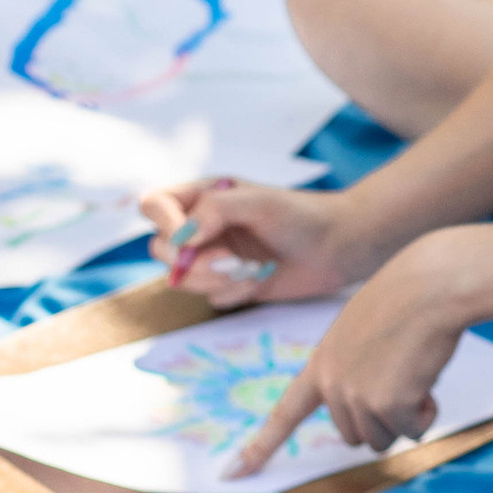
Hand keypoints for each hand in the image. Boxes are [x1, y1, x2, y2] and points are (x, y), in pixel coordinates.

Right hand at [142, 175, 381, 309]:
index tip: (189, 239)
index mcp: (203, 196)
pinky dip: (232, 293)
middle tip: (229, 262)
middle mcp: (202, 226)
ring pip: (181, 278)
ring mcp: (213, 256)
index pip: (154, 206)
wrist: (338, 248)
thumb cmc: (301, 216)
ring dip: (213, 280)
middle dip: (191, 262)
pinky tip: (260, 280)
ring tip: (251, 270)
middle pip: (160, 248)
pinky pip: (209, 297)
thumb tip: (181, 237)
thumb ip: (214, 211)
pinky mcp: (229, 283)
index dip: (164, 224)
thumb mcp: (257, 202)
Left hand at [226, 233, 474, 472]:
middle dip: (382, 418)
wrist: (432, 285)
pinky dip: (426, 414)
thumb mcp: (361, 331)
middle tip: (402, 379)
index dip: (260, 446)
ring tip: (415, 372)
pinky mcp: (387, 405)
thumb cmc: (407, 300)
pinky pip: (412, 431)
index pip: (285, 412)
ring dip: (406, 416)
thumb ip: (352, 365)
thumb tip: (372, 403)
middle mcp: (332, 384)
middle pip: (354, 434)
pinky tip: (427, 378)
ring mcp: (356, 396)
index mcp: (321, 363)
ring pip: (383, 438)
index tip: (233, 473)